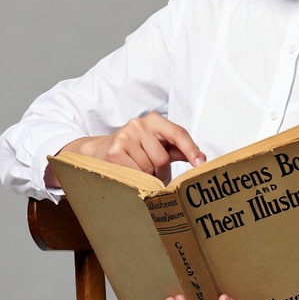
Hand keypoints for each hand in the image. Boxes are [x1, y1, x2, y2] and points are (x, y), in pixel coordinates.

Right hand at [46, 113, 204, 185]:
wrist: (98, 151)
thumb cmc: (133, 149)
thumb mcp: (155, 145)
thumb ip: (176, 149)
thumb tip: (201, 158)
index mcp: (154, 121)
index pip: (178, 134)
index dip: (191, 150)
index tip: (200, 163)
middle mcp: (139, 124)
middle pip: (163, 158)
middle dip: (160, 170)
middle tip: (150, 169)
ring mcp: (125, 136)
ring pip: (149, 169)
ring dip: (146, 176)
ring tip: (136, 169)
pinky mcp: (114, 151)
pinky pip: (135, 174)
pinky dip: (135, 178)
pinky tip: (127, 171)